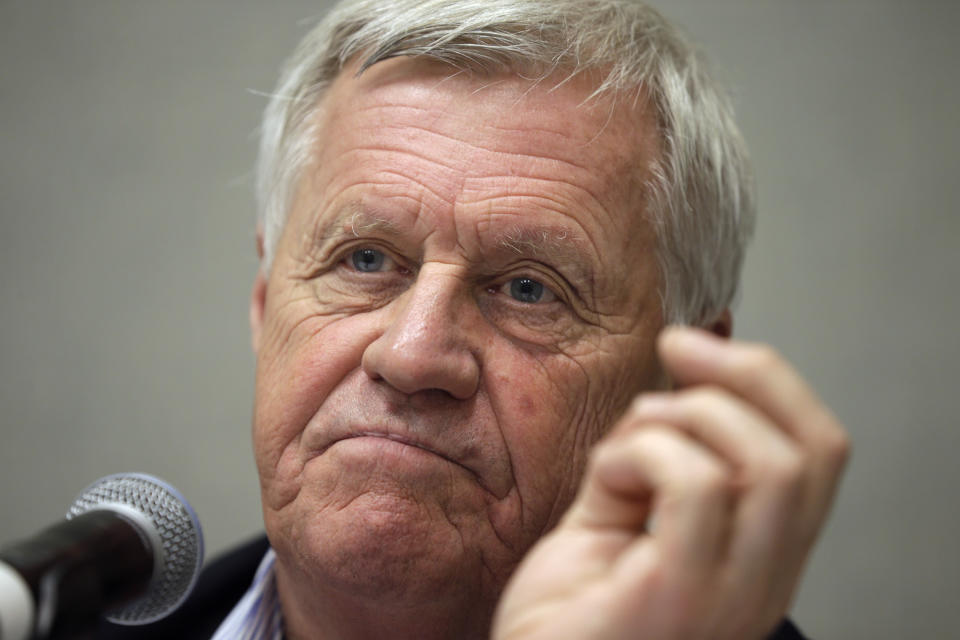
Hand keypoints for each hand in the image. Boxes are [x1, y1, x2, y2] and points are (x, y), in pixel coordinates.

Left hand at [492, 326, 849, 639]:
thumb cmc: (570, 607)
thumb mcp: (622, 512)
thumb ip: (656, 456)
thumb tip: (675, 383)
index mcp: (761, 555)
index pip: (822, 451)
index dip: (770, 380)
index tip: (696, 345)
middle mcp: (763, 581)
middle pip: (813, 450)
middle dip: (741, 375)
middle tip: (670, 354)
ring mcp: (728, 596)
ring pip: (767, 464)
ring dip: (686, 418)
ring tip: (626, 444)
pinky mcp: (676, 599)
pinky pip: (695, 486)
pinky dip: (645, 450)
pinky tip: (607, 475)